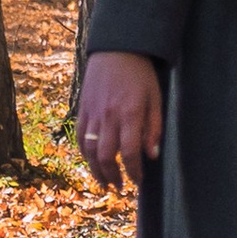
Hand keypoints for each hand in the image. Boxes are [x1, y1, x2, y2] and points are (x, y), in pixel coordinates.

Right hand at [76, 49, 162, 189]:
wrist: (116, 50)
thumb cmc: (140, 74)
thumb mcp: (156, 98)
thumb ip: (154, 128)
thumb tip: (152, 156)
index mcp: (130, 113)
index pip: (129, 152)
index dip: (134, 171)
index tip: (139, 181)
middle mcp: (108, 116)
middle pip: (105, 156)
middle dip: (112, 176)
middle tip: (120, 187)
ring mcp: (93, 113)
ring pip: (89, 151)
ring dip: (96, 170)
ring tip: (105, 181)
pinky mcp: (82, 110)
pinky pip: (80, 138)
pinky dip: (85, 154)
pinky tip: (93, 162)